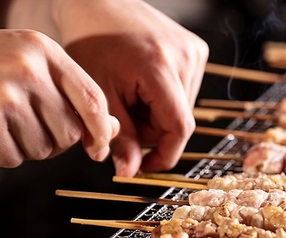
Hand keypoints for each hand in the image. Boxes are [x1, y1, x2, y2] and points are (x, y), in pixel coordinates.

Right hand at [0, 29, 118, 167]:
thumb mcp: (39, 69)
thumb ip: (77, 98)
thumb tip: (112, 129)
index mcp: (46, 52)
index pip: (92, 99)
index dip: (101, 131)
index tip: (99, 149)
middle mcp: (26, 68)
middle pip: (69, 132)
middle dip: (58, 141)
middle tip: (35, 125)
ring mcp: (3, 93)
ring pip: (44, 149)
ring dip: (32, 147)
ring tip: (12, 123)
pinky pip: (15, 157)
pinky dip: (10, 154)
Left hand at [52, 0, 208, 175]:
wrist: (97, 3)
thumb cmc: (90, 41)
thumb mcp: (99, 95)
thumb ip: (119, 138)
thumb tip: (130, 173)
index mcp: (160, 67)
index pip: (179, 128)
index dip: (164, 154)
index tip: (144, 165)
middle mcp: (186, 57)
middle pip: (179, 122)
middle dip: (152, 131)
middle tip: (126, 118)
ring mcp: (193, 52)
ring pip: (182, 110)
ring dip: (157, 117)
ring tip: (133, 97)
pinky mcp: (195, 51)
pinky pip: (184, 93)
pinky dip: (163, 101)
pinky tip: (144, 87)